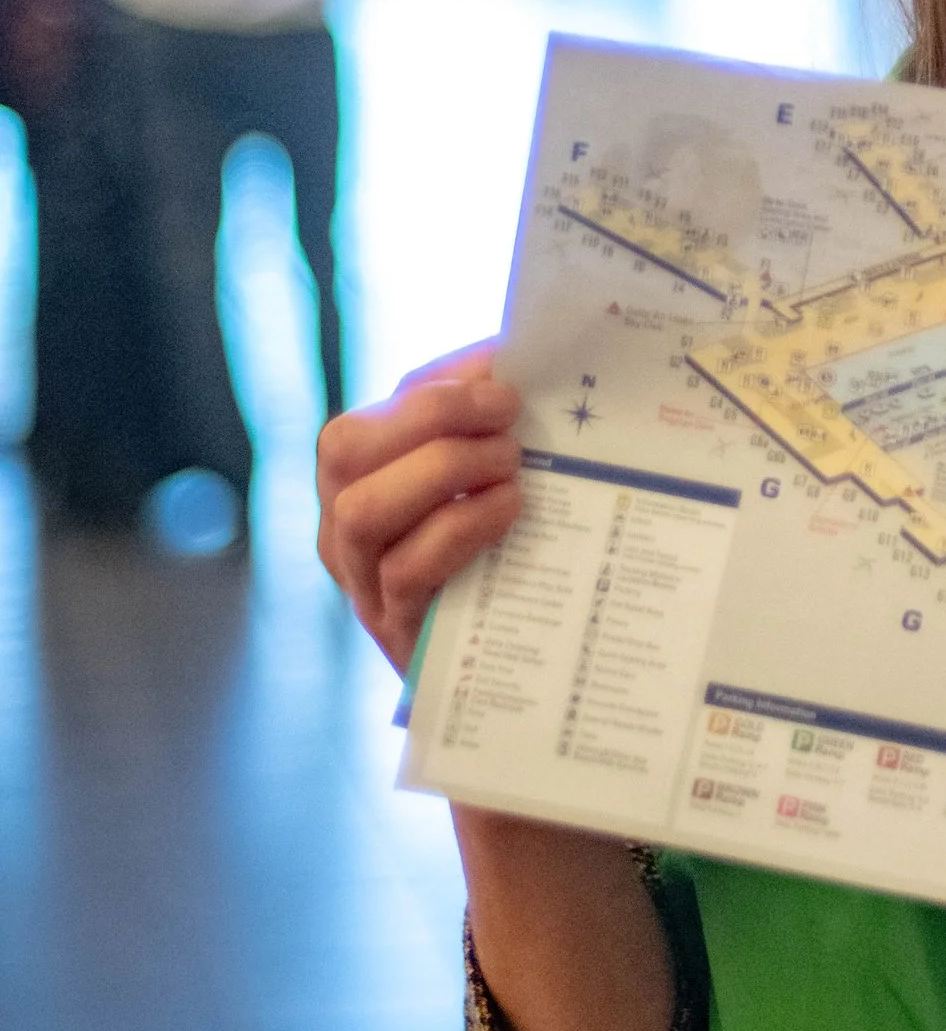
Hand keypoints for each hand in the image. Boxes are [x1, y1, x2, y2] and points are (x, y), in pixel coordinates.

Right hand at [317, 346, 523, 670]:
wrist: (517, 673)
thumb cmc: (504, 553)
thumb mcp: (489, 478)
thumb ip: (489, 421)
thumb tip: (517, 356)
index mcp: (359, 483)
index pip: (366, 418)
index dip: (431, 389)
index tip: (503, 380)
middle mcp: (343, 529)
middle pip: (344, 451)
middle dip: (430, 417)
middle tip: (509, 416)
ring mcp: (362, 583)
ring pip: (363, 511)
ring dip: (444, 469)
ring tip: (512, 464)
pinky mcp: (396, 630)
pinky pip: (405, 571)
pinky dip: (460, 527)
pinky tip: (510, 509)